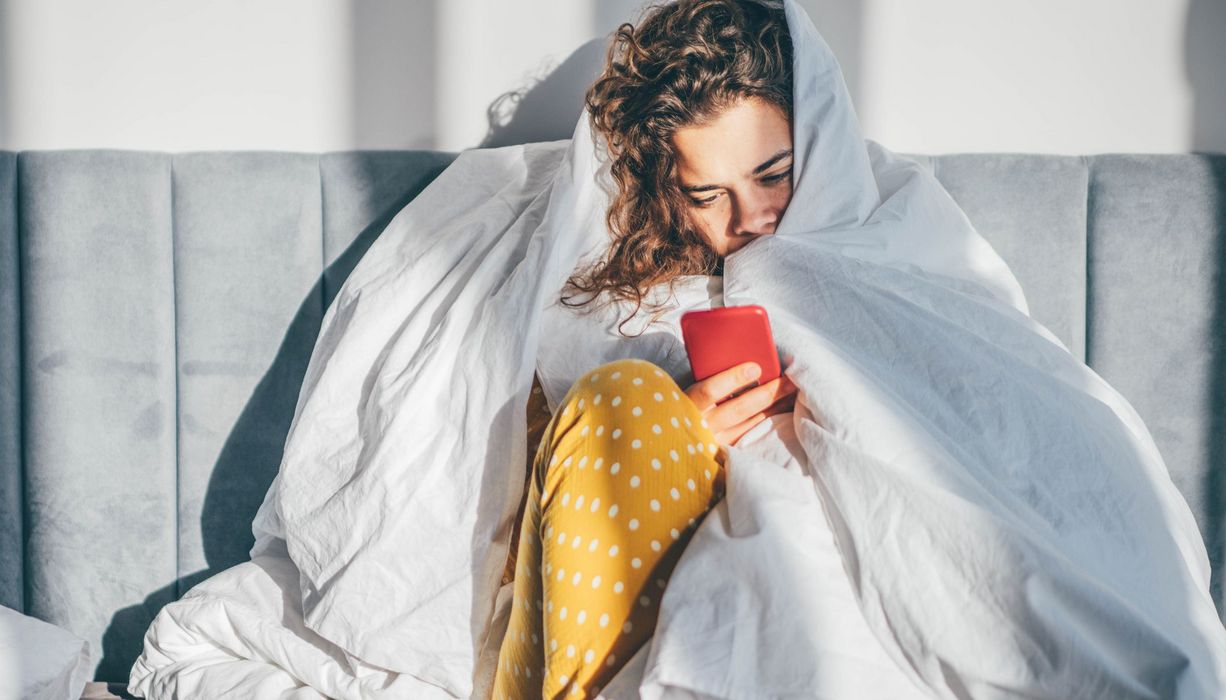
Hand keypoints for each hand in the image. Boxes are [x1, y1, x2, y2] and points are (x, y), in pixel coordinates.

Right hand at [683, 361, 797, 463]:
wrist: (667, 450)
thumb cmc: (678, 411)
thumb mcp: (678, 394)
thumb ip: (702, 381)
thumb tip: (739, 364)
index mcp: (685, 407)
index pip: (708, 391)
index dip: (733, 379)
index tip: (756, 368)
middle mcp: (700, 427)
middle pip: (738, 409)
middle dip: (767, 393)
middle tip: (790, 380)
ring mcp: (714, 443)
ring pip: (750, 424)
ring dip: (774, 408)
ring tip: (793, 394)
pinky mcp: (724, 453)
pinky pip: (751, 435)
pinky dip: (768, 423)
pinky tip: (782, 412)